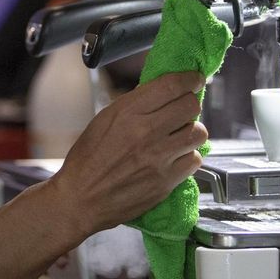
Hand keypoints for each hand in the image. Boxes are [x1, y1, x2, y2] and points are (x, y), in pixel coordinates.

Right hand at [47, 71, 208, 234]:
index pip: (172, 85)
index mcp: (128, 112)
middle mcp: (146, 131)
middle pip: (191, 106)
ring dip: (191, 132)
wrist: (81, 199)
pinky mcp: (166, 181)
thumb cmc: (87, 160)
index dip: (190, 79)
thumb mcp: (103, 120)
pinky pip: (194, 160)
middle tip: (183, 111)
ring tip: (179, 137)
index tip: (195, 80)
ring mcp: (159, 157)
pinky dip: (188, 158)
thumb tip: (159, 92)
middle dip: (190, 105)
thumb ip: (133, 105)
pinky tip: (175, 158)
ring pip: (198, 133)